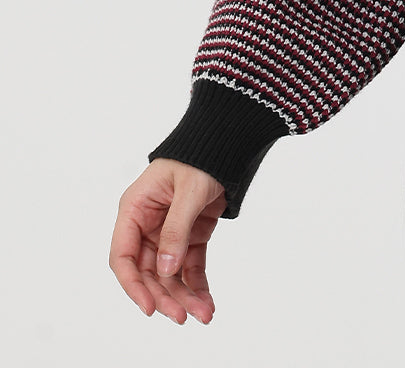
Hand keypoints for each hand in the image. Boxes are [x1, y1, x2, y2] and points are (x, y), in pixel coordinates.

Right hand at [109, 159, 225, 323]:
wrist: (226, 143)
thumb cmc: (200, 157)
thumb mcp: (188, 191)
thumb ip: (176, 230)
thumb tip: (165, 269)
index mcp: (135, 210)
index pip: (123, 257)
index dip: (133, 286)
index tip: (149, 308)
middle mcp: (147, 225)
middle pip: (148, 272)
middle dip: (164, 296)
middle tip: (181, 317)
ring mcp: (168, 233)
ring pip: (170, 274)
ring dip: (184, 296)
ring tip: (203, 314)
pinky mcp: (190, 236)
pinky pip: (189, 266)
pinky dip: (197, 285)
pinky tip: (206, 303)